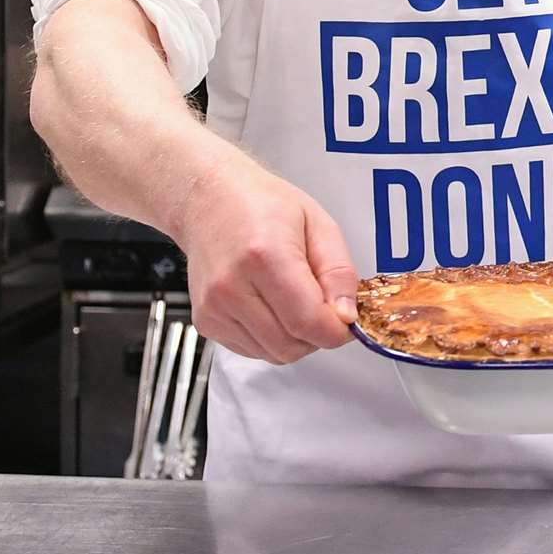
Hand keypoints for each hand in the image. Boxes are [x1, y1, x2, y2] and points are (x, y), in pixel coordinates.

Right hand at [176, 153, 358, 363]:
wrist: (210, 199)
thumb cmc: (262, 204)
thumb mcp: (318, 224)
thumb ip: (339, 272)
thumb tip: (347, 317)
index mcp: (265, 256)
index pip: (308, 322)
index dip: (337, 331)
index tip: (346, 321)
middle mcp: (232, 286)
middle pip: (291, 345)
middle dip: (316, 335)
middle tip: (321, 306)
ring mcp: (214, 307)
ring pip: (273, 354)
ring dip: (294, 338)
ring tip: (293, 300)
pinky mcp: (206, 321)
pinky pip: (252, 351)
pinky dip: (271, 338)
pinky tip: (270, 306)